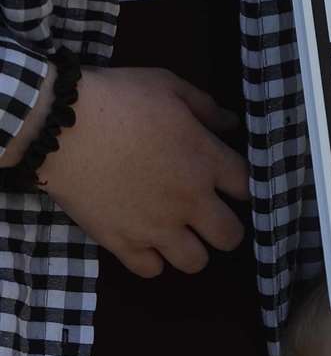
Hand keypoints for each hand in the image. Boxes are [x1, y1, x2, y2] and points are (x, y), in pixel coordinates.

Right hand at [37, 65, 247, 276]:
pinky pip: (151, 270)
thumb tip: (232, 124)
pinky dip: (150, 260)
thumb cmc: (115, 98)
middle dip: (224, 228)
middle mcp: (189, 200)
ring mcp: (157, 226)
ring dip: (191, 250)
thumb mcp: (166, 85)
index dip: (240, 186)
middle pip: (231, 236)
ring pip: (196, 262)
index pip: (246, 187)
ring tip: (177, 234)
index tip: (227, 184)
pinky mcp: (123, 242)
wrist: (57, 123)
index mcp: (205, 161)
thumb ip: (205, 106)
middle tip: (206, 217)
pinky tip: (145, 243)